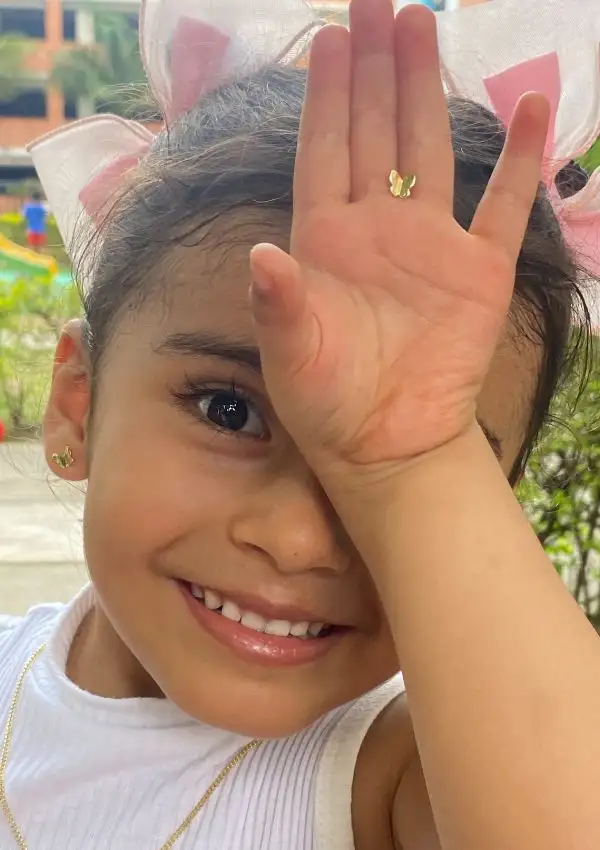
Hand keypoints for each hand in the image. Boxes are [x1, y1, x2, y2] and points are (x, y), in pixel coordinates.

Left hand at [250, 0, 548, 470]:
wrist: (387, 444)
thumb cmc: (328, 405)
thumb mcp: (292, 356)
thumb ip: (279, 305)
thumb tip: (262, 256)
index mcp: (325, 240)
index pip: (325, 150)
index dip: (328, 95)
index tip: (331, 37)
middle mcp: (376, 229)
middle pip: (375, 132)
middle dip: (375, 68)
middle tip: (378, 2)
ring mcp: (431, 245)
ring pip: (429, 150)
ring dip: (425, 90)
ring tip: (423, 26)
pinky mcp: (478, 272)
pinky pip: (502, 206)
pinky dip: (517, 161)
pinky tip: (527, 109)